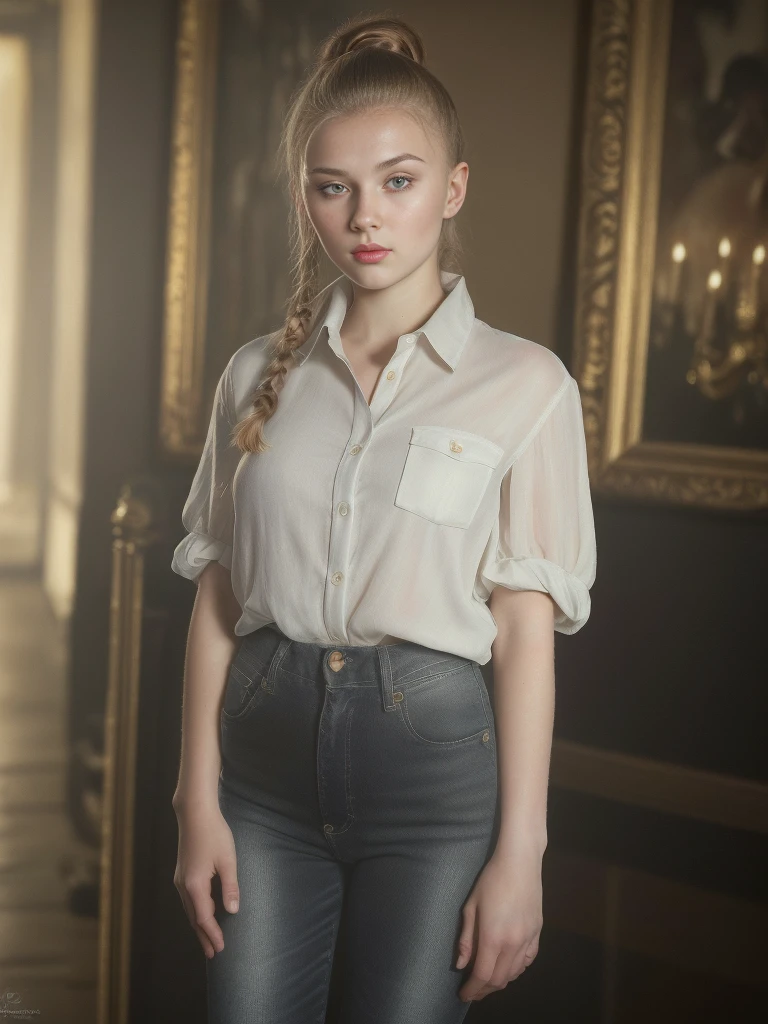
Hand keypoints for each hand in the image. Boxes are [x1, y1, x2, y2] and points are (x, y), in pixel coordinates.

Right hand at [173, 799, 239, 958]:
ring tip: (208, 939)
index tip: (221, 948)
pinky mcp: (182, 872)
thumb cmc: (213, 833)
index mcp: (195, 885)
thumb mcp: (227, 860)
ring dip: (199, 926)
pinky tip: (203, 913)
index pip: (204, 918)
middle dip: (204, 936)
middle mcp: (183, 885)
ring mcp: (180, 879)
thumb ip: (230, 886)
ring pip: (189, 910)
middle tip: (213, 954)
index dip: (213, 934)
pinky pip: (188, 900)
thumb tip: (232, 910)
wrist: (194, 813)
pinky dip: (196, 912)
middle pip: (194, 919)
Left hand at [455, 848, 542, 1002]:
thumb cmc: (491, 880)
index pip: (482, 975)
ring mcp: (529, 939)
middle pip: (499, 980)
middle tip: (472, 990)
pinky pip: (528, 961)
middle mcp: (513, 944)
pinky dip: (516, 969)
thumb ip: (467, 939)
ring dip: (500, 981)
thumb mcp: (471, 906)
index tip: (463, 995)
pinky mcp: (538, 932)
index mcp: (494, 937)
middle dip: (484, 990)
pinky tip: (508, 966)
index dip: (472, 989)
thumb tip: (462, 964)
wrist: (520, 862)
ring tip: (487, 980)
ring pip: (515, 973)